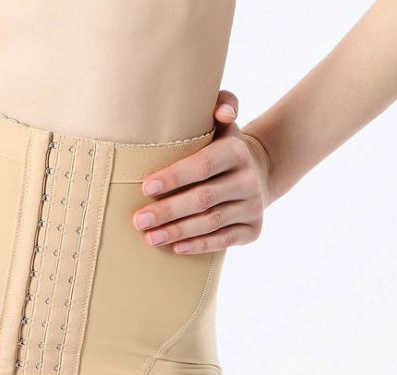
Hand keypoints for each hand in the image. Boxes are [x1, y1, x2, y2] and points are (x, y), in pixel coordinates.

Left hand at [132, 90, 270, 254]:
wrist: (257, 173)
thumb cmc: (220, 148)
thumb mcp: (222, 124)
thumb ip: (221, 105)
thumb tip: (223, 112)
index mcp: (236, 151)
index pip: (202, 166)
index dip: (174, 178)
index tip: (146, 188)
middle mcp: (248, 179)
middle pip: (203, 198)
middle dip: (168, 211)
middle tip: (138, 220)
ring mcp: (253, 206)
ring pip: (211, 222)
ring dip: (178, 231)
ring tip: (150, 237)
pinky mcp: (253, 230)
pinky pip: (224, 240)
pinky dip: (199, 245)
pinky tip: (176, 248)